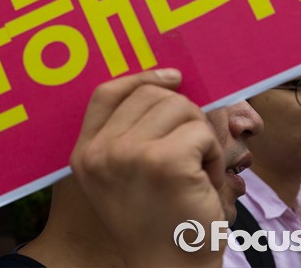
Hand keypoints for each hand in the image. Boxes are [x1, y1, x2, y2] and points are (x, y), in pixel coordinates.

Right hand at [70, 69, 224, 266]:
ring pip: (181, 107)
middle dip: (183, 118)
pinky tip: (207, 183)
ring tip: (197, 172)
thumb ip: (127, 134)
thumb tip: (167, 82)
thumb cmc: (156, 222)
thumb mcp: (121, 177)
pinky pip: (202, 132)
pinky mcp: (164, 162)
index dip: (141, 77)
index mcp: (84, 154)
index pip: (106, 92)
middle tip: (190, 155)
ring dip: (201, 137)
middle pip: (151, 95)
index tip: (173, 78)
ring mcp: (128, 155)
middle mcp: (99, 152)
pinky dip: (215, 156)